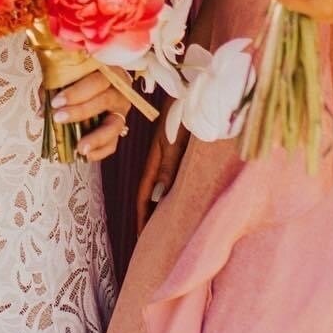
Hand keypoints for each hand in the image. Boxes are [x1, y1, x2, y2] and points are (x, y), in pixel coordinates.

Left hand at [52, 67, 133, 162]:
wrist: (92, 84)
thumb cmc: (77, 78)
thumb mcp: (65, 78)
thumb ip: (54, 89)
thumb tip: (41, 112)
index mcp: (108, 72)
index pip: (96, 81)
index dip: (77, 92)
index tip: (56, 102)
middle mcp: (119, 91)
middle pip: (104, 101)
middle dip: (80, 112)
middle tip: (58, 119)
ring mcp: (121, 111)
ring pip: (114, 125)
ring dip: (96, 138)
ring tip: (79, 148)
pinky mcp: (119, 128)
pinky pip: (114, 142)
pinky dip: (101, 151)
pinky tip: (86, 156)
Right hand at [135, 109, 188, 232]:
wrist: (192, 92)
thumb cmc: (184, 116)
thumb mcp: (175, 143)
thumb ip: (168, 167)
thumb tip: (160, 197)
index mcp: (156, 161)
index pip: (145, 196)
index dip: (143, 218)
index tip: (141, 238)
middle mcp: (160, 160)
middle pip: (151, 195)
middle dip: (149, 217)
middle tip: (151, 240)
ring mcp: (169, 155)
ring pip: (162, 188)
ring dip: (161, 207)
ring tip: (164, 227)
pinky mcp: (180, 150)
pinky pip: (174, 179)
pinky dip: (173, 193)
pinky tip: (178, 199)